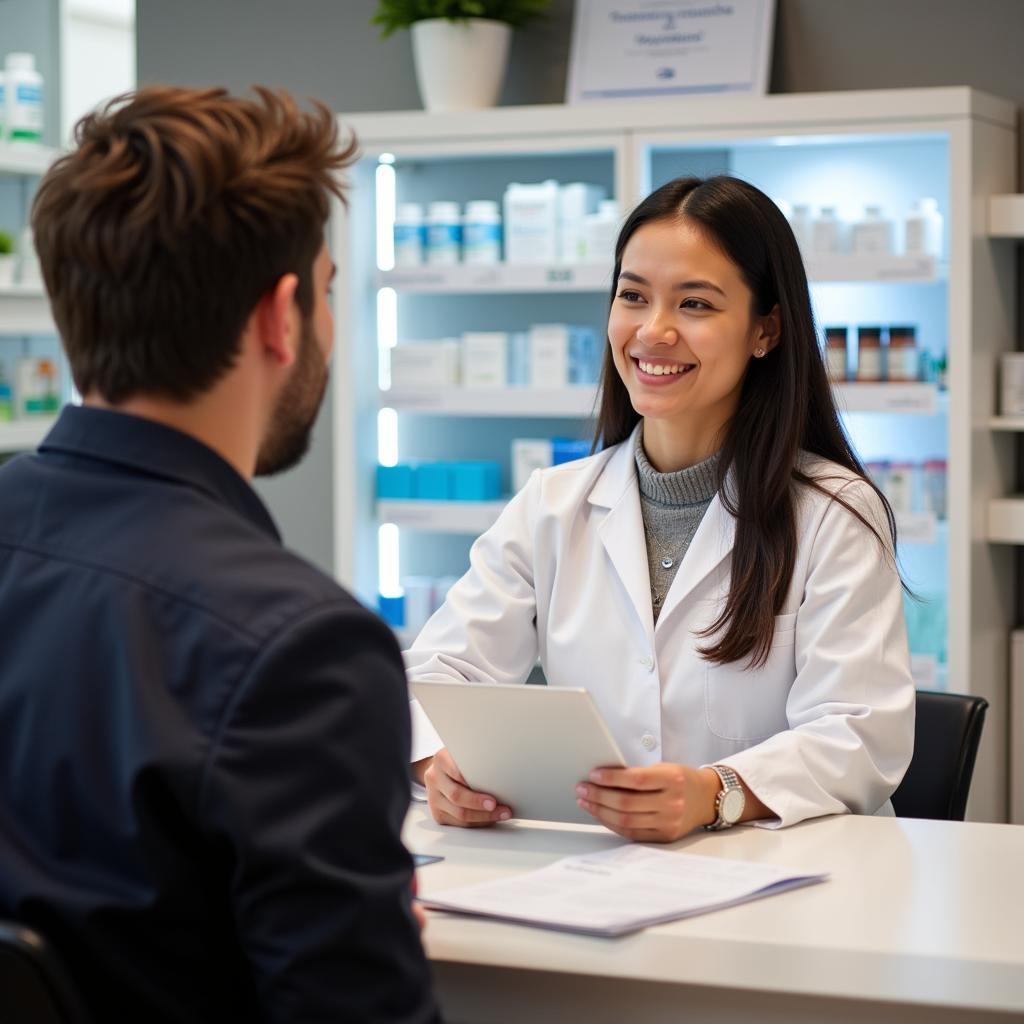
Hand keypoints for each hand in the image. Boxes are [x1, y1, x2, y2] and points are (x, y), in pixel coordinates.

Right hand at [424, 747, 511, 827]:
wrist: (443, 769)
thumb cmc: (461, 761)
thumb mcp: (466, 753)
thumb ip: (477, 759)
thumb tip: (503, 773)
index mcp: (441, 759)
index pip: (457, 773)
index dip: (473, 784)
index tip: (491, 791)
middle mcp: (434, 778)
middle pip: (457, 796)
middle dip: (479, 803)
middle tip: (496, 805)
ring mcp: (434, 798)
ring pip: (459, 814)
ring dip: (484, 817)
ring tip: (501, 813)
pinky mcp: (438, 814)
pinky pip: (460, 824)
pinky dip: (478, 823)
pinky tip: (490, 819)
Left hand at [575, 763, 719, 842]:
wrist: (706, 798)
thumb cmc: (680, 779)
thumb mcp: (664, 768)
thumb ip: (638, 774)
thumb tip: (602, 778)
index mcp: (672, 780)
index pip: (636, 780)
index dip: (611, 778)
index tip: (593, 775)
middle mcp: (673, 803)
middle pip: (627, 803)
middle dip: (599, 796)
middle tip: (582, 788)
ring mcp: (669, 823)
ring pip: (626, 820)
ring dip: (600, 811)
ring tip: (586, 801)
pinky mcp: (664, 837)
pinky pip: (632, 833)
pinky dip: (612, 823)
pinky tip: (600, 814)